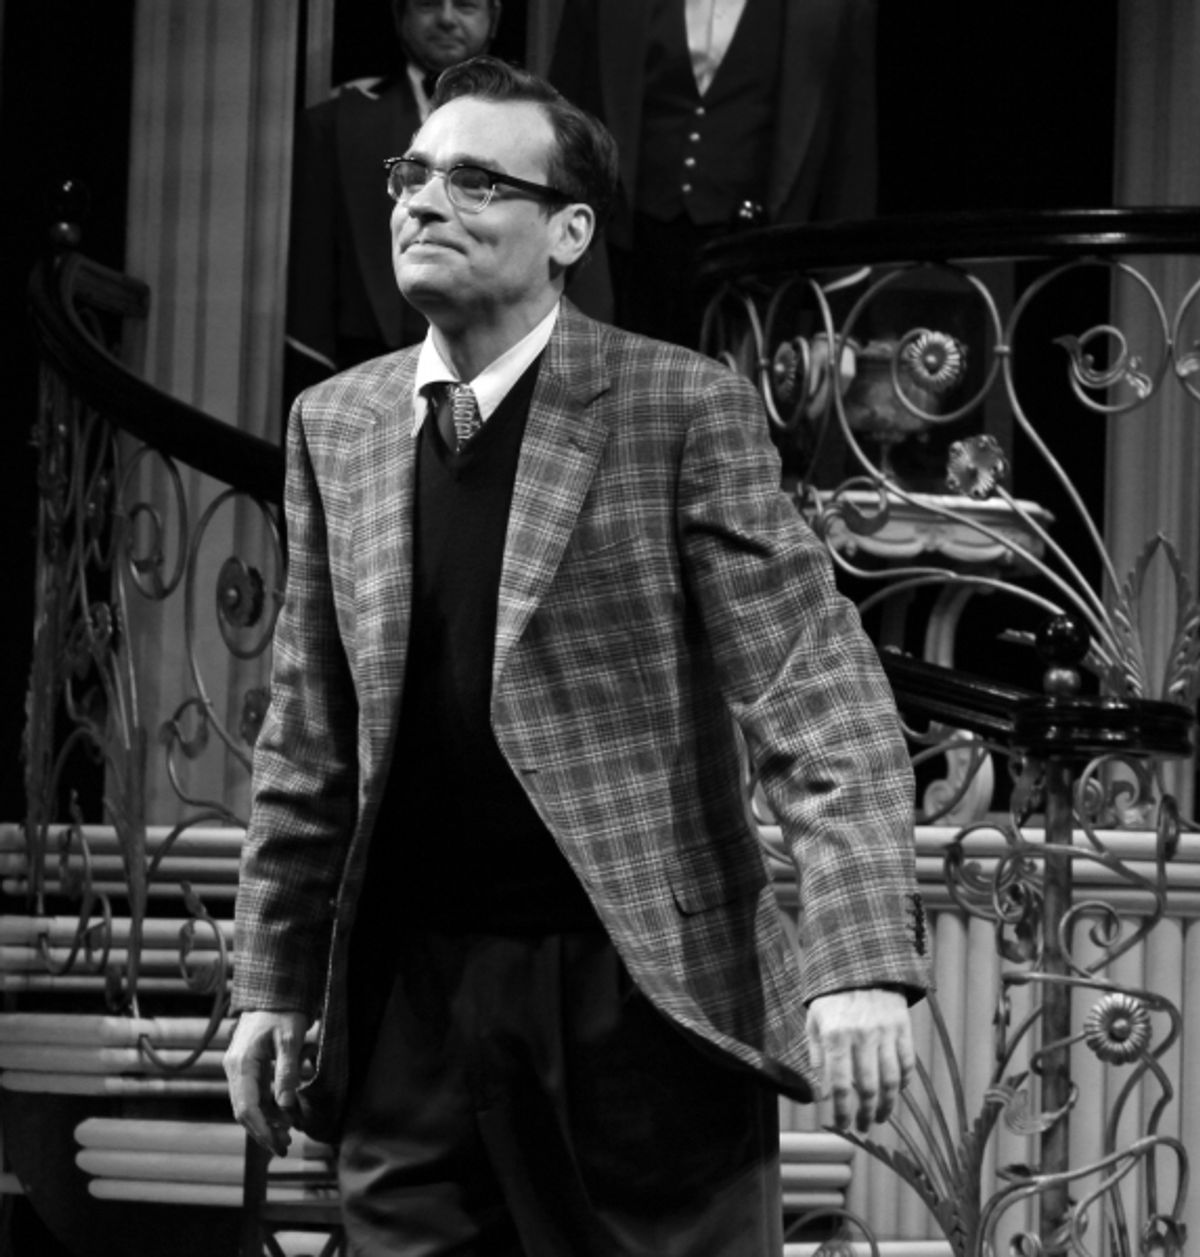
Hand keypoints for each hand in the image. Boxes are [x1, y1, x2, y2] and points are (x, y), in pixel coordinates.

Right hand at [224, 1009, 310, 1155]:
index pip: (247, 1107)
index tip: (278, 1145)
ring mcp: (237, 1068)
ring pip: (247, 1104)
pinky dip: (266, 1108)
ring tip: (287, 1135)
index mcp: (242, 1063)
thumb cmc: (283, 1012)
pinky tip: (283, 1115)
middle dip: (263, 1131)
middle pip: (244, 1111)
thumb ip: (287, 1071)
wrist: (273, 991)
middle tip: (285, 1146)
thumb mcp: (290, 1038)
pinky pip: (252, 1094)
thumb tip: (286, 1106)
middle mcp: (234, 1069)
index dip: (262, 1130)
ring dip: (265, 1122)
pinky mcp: (245, 1067)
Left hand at [806, 988, 914, 1132]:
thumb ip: (816, 1057)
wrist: (858, 965)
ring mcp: (884, 1031)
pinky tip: (896, 1092)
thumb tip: (821, 1093)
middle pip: (868, 1087)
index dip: (842, 1110)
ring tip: (880, 1117)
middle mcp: (861, 1036)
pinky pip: (907, 1062)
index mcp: (835, 1035)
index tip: (843, 1124)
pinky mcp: (901, 1027)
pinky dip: (903, 1082)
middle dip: (866, 1113)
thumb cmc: (831, 998)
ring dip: (886, 1105)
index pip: (840, 1084)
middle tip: (863, 1126)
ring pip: (890, 1080)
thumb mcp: (814, 1022)